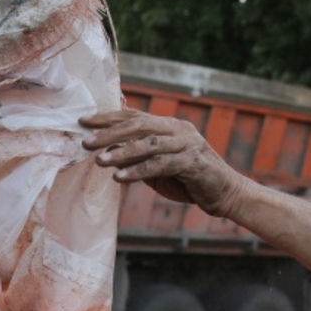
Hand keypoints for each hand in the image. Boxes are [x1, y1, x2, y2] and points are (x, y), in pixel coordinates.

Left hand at [80, 108, 247, 217]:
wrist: (226, 194)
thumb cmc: (191, 181)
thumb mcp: (160, 168)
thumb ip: (139, 158)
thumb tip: (109, 155)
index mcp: (169, 126)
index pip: (134, 116)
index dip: (108, 118)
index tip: (84, 122)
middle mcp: (178, 129)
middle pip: (138, 125)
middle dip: (109, 133)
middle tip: (86, 142)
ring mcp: (186, 144)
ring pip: (148, 143)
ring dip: (121, 152)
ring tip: (100, 161)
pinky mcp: (192, 163)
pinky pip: (160, 165)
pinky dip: (138, 171)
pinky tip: (120, 177)